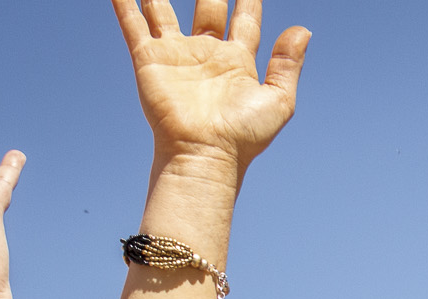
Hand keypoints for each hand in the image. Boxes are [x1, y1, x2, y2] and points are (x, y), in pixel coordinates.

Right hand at [113, 0, 310, 169]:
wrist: (204, 154)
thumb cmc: (243, 136)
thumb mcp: (278, 100)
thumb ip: (287, 64)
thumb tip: (303, 31)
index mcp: (237, 62)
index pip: (244, 20)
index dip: (249, 0)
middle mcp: (205, 54)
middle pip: (207, 7)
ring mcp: (176, 55)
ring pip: (164, 10)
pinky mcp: (149, 60)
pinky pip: (133, 23)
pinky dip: (123, 4)